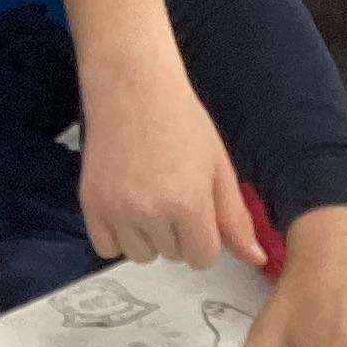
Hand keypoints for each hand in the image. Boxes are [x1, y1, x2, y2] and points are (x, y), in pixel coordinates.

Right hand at [75, 43, 263, 267]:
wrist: (132, 87)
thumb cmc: (180, 119)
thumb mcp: (218, 167)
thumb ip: (235, 218)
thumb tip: (256, 259)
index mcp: (189, 203)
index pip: (203, 257)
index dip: (205, 237)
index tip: (197, 211)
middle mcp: (151, 212)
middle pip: (173, 256)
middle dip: (178, 233)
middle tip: (171, 191)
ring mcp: (117, 210)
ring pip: (140, 255)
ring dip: (148, 237)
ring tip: (147, 197)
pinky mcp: (91, 205)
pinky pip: (107, 248)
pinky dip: (117, 235)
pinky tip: (126, 206)